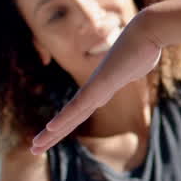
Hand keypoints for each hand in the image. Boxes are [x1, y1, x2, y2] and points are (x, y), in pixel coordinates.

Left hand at [30, 17, 162, 154]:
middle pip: (69, 118)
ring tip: (34, 147)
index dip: (65, 125)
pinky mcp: (100, 83)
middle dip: (51, 135)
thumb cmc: (143, 46)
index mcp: (101, 90)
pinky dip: (65, 117)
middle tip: (33, 149)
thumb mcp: (137, 66)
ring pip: (69, 115)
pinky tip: (51, 128)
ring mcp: (96, 87)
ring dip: (51, 133)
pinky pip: (79, 105)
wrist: (147, 31)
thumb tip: (136, 67)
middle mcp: (94, 90)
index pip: (79, 113)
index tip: (51, 136)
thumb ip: (132, 70)